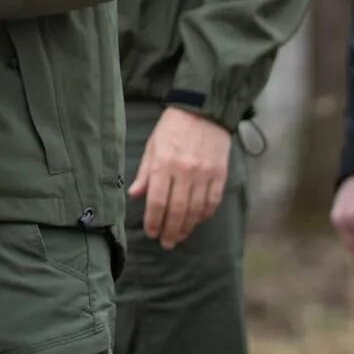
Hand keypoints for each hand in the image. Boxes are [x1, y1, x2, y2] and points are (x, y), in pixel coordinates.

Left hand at [128, 106, 231, 248]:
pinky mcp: (220, 175)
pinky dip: (204, 215)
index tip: (152, 233)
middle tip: (166, 243)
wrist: (203, 110)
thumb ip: (144, 173)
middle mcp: (184, 171)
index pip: (157, 201)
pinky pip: (212, 202)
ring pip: (196, 210)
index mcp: (163, 164)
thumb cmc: (172, 128)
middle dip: (170, 231)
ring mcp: (204, 174)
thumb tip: (134, 196)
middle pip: (177, 211)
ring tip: (179, 236)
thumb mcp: (152, 146)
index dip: (154, 221)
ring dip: (187, 227)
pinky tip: (197, 221)